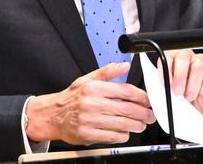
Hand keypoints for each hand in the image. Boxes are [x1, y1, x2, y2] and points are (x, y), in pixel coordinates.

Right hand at [25, 62, 156, 145]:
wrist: (52, 116)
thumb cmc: (72, 98)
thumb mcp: (87, 79)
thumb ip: (107, 72)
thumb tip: (125, 65)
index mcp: (93, 88)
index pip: (125, 91)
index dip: (141, 97)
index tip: (148, 100)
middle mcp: (92, 103)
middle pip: (126, 109)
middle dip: (143, 113)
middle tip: (149, 115)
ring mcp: (89, 120)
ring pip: (122, 124)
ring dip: (135, 125)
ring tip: (140, 125)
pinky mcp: (87, 134)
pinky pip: (112, 136)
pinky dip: (122, 135)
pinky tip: (124, 132)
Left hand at [163, 49, 202, 118]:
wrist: (198, 106)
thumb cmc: (181, 96)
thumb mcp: (169, 92)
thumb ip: (164, 87)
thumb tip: (161, 90)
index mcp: (172, 58)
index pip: (167, 56)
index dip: (166, 69)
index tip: (166, 84)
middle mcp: (187, 56)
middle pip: (183, 56)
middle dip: (180, 76)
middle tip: (178, 92)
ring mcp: (202, 61)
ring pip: (197, 67)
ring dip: (192, 86)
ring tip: (189, 96)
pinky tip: (200, 94)